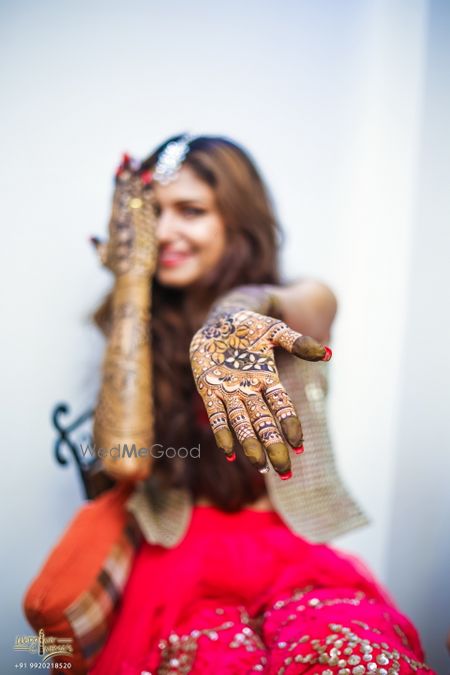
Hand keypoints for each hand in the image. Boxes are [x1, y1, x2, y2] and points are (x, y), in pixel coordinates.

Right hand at [90, 158, 156, 278]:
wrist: (130, 281)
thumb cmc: (119, 271)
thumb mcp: (106, 259)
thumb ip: (98, 245)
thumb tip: (90, 237)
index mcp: (113, 227)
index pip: (115, 200)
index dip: (117, 182)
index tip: (118, 165)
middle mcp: (121, 223)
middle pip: (123, 194)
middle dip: (125, 174)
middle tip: (127, 155)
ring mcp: (132, 225)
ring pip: (134, 197)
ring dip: (136, 179)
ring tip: (140, 162)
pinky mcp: (144, 227)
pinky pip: (146, 205)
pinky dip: (147, 191)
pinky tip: (150, 180)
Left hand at [190, 310, 331, 477]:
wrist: (221, 320)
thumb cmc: (251, 325)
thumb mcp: (275, 331)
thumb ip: (297, 342)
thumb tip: (327, 352)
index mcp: (268, 379)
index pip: (283, 407)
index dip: (290, 425)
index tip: (299, 445)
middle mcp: (251, 391)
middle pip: (265, 423)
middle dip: (274, 446)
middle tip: (285, 472)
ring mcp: (230, 392)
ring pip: (242, 424)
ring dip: (250, 445)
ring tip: (260, 466)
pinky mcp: (209, 389)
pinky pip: (216, 415)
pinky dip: (223, 433)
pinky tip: (228, 452)